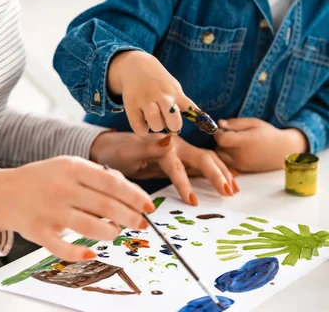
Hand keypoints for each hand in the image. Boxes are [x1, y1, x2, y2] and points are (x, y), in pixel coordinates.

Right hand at [0, 156, 153, 261]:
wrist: (5, 192)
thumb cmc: (45, 178)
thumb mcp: (70, 165)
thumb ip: (98, 176)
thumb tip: (128, 193)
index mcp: (73, 167)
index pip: (111, 182)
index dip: (134, 195)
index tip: (149, 205)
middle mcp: (62, 188)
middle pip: (105, 205)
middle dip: (129, 216)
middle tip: (141, 223)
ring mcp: (50, 211)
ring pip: (89, 227)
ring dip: (110, 232)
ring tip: (116, 232)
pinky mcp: (39, 232)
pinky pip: (63, 248)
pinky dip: (80, 254)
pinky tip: (92, 253)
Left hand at [90, 131, 239, 202]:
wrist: (109, 148)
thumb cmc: (116, 151)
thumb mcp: (127, 152)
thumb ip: (148, 147)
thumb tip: (169, 140)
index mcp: (163, 145)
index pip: (178, 166)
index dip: (186, 184)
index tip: (193, 203)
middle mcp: (175, 145)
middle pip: (202, 158)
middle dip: (217, 174)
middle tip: (229, 193)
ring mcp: (180, 151)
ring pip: (206, 160)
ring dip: (222, 172)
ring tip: (234, 188)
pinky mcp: (180, 158)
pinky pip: (202, 164)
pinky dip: (217, 170)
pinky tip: (229, 178)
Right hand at [108, 50, 195, 135]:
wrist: (135, 66)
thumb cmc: (159, 82)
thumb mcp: (174, 87)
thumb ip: (184, 103)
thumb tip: (202, 122)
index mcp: (175, 92)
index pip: (191, 109)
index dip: (201, 121)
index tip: (209, 128)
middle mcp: (161, 96)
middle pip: (174, 121)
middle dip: (173, 126)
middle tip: (168, 121)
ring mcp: (145, 100)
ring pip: (156, 125)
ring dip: (156, 126)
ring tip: (154, 120)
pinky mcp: (131, 105)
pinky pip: (139, 127)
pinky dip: (142, 130)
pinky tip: (143, 122)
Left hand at [214, 118, 307, 171]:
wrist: (283, 151)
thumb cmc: (268, 133)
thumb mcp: (253, 122)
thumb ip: (235, 123)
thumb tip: (220, 123)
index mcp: (245, 142)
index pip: (221, 139)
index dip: (219, 132)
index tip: (223, 128)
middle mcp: (242, 156)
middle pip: (219, 148)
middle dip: (220, 140)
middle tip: (229, 134)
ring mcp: (242, 165)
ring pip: (221, 157)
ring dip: (222, 149)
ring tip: (232, 142)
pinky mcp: (242, 170)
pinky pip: (227, 163)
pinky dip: (226, 157)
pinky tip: (236, 150)